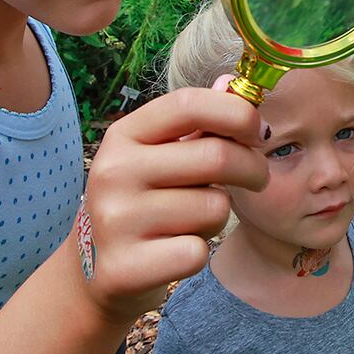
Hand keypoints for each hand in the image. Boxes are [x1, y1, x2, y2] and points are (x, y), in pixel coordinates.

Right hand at [80, 86, 268, 323]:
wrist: (95, 271)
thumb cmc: (142, 204)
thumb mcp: (159, 157)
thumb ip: (196, 124)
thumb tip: (229, 82)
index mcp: (123, 136)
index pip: (189, 104)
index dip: (237, 113)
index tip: (257, 132)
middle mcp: (114, 172)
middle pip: (216, 157)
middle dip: (252, 169)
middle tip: (256, 180)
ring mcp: (116, 220)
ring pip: (213, 208)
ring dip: (217, 217)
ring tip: (190, 222)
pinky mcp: (125, 267)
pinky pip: (197, 252)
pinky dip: (198, 253)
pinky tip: (174, 252)